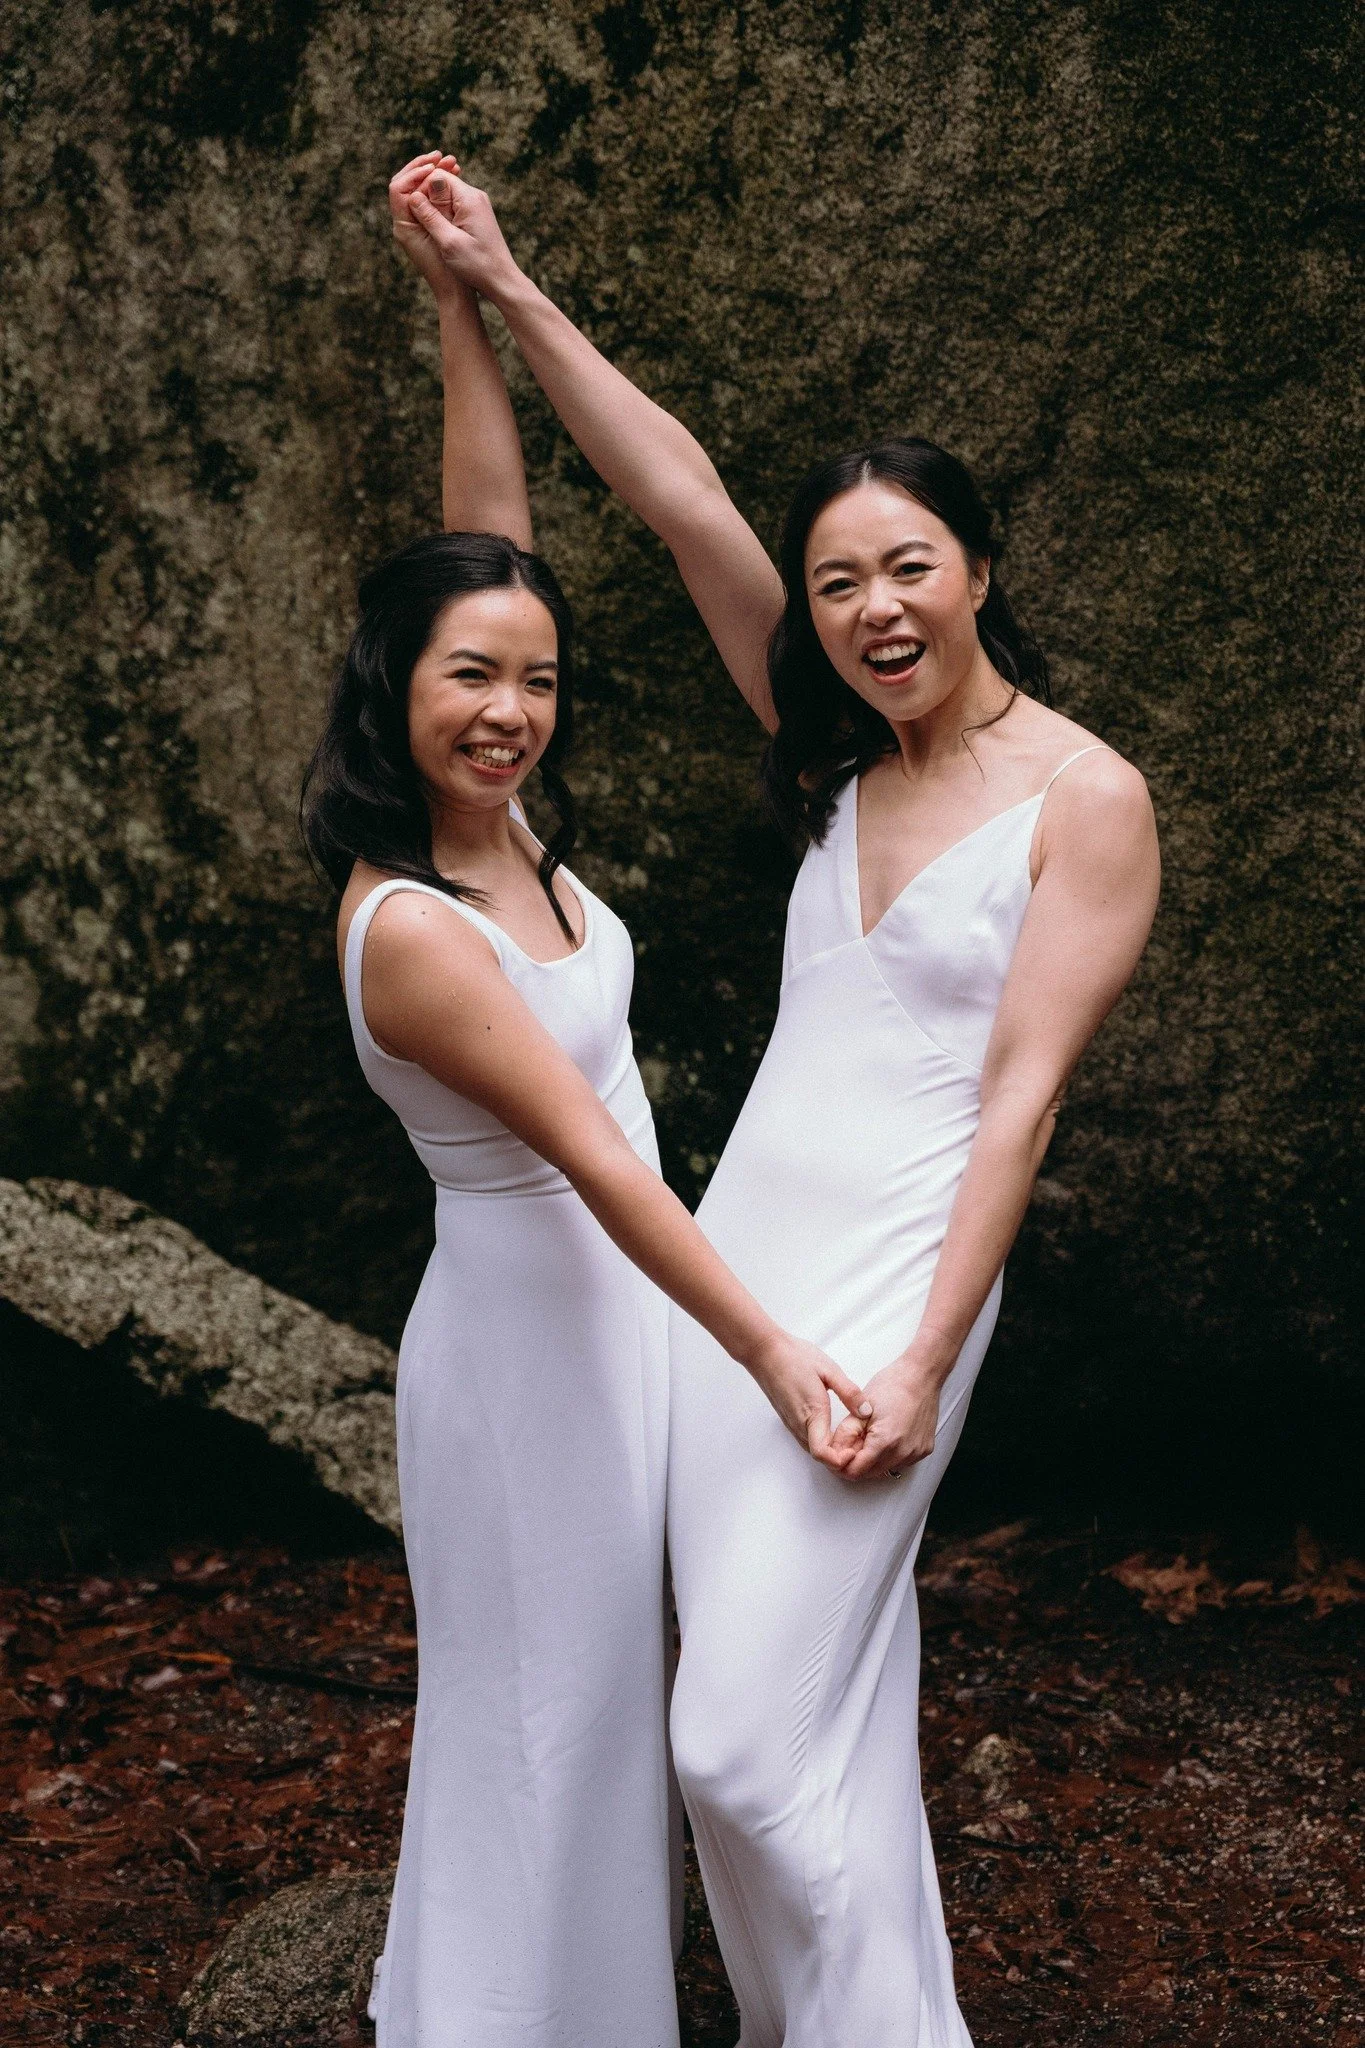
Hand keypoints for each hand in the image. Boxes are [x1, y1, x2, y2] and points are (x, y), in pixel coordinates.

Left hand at [389, 150, 461, 297]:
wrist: (458, 298)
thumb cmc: (453, 273)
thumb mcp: (444, 236)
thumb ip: (435, 207)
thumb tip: (430, 177)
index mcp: (403, 226)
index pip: (398, 188)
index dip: (414, 172)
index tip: (435, 164)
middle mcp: (405, 224)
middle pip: (405, 185)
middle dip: (422, 168)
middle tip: (442, 156)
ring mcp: (415, 226)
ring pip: (417, 191)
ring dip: (432, 175)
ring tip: (453, 164)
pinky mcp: (427, 228)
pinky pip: (428, 201)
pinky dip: (439, 189)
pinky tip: (455, 180)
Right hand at [406, 169, 522, 301]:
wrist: (502, 281)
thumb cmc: (478, 265)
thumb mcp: (449, 242)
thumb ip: (431, 216)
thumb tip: (413, 193)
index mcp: (469, 198)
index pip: (438, 176)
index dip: (421, 188)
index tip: (411, 207)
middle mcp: (475, 196)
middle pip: (442, 182)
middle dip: (426, 196)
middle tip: (415, 217)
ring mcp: (477, 205)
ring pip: (446, 194)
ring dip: (433, 207)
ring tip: (426, 225)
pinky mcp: (477, 215)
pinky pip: (454, 205)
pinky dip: (443, 214)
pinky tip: (438, 229)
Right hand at [746, 1333, 871, 1474]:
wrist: (765, 1352)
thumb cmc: (795, 1357)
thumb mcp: (829, 1370)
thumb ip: (850, 1393)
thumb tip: (867, 1412)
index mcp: (813, 1413)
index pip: (822, 1453)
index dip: (840, 1460)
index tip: (855, 1450)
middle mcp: (799, 1424)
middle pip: (820, 1456)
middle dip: (840, 1457)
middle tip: (858, 1443)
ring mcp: (791, 1424)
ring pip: (812, 1449)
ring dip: (830, 1450)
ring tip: (848, 1436)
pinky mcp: (788, 1420)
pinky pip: (806, 1439)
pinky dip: (821, 1441)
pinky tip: (832, 1428)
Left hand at [828, 1353, 948, 1481]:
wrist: (921, 1376)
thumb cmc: (893, 1385)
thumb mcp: (860, 1409)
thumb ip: (846, 1434)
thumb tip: (835, 1452)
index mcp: (884, 1442)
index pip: (856, 1472)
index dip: (842, 1466)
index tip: (838, 1457)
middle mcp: (903, 1453)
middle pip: (870, 1474)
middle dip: (857, 1462)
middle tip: (853, 1442)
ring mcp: (915, 1453)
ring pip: (886, 1469)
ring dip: (874, 1459)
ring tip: (872, 1435)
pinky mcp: (924, 1450)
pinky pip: (901, 1462)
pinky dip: (890, 1454)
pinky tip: (888, 1435)